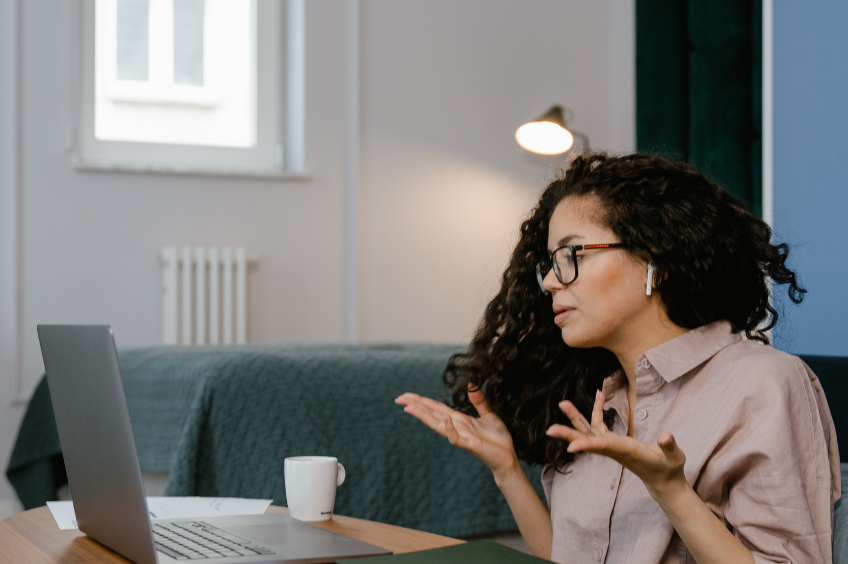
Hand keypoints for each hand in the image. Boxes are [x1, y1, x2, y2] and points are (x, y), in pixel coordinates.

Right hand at [395, 388, 519, 478]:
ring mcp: (461, 436)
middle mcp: (456, 427)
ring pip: (438, 425)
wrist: (508, 457)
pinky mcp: (470, 445)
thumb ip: (478, 401)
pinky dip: (450, 429)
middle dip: (416, 406)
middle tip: (398, 398)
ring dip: (424, 416)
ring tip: (409, 407)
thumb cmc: (498, 438)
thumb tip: (471, 384)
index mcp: (459, 419)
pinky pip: (457, 438)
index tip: (407, 395)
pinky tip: (444, 420)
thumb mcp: (489, 414)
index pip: (436, 408)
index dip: (421, 401)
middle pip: (432, 414)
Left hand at [546, 391, 687, 500]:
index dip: (586, 445)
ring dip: (575, 417)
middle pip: (587, 440)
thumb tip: (666, 437)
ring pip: (589, 430)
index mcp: (625, 451)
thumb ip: (670, 446)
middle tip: (550, 430)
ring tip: (562, 402)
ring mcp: (611, 445)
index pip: (603, 448)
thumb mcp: (674, 458)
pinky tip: (599, 394)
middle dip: (568, 435)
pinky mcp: (614, 441)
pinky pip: (600, 424)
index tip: (570, 447)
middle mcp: (614, 448)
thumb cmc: (669, 469)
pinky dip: (597, 409)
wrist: (663, 481)